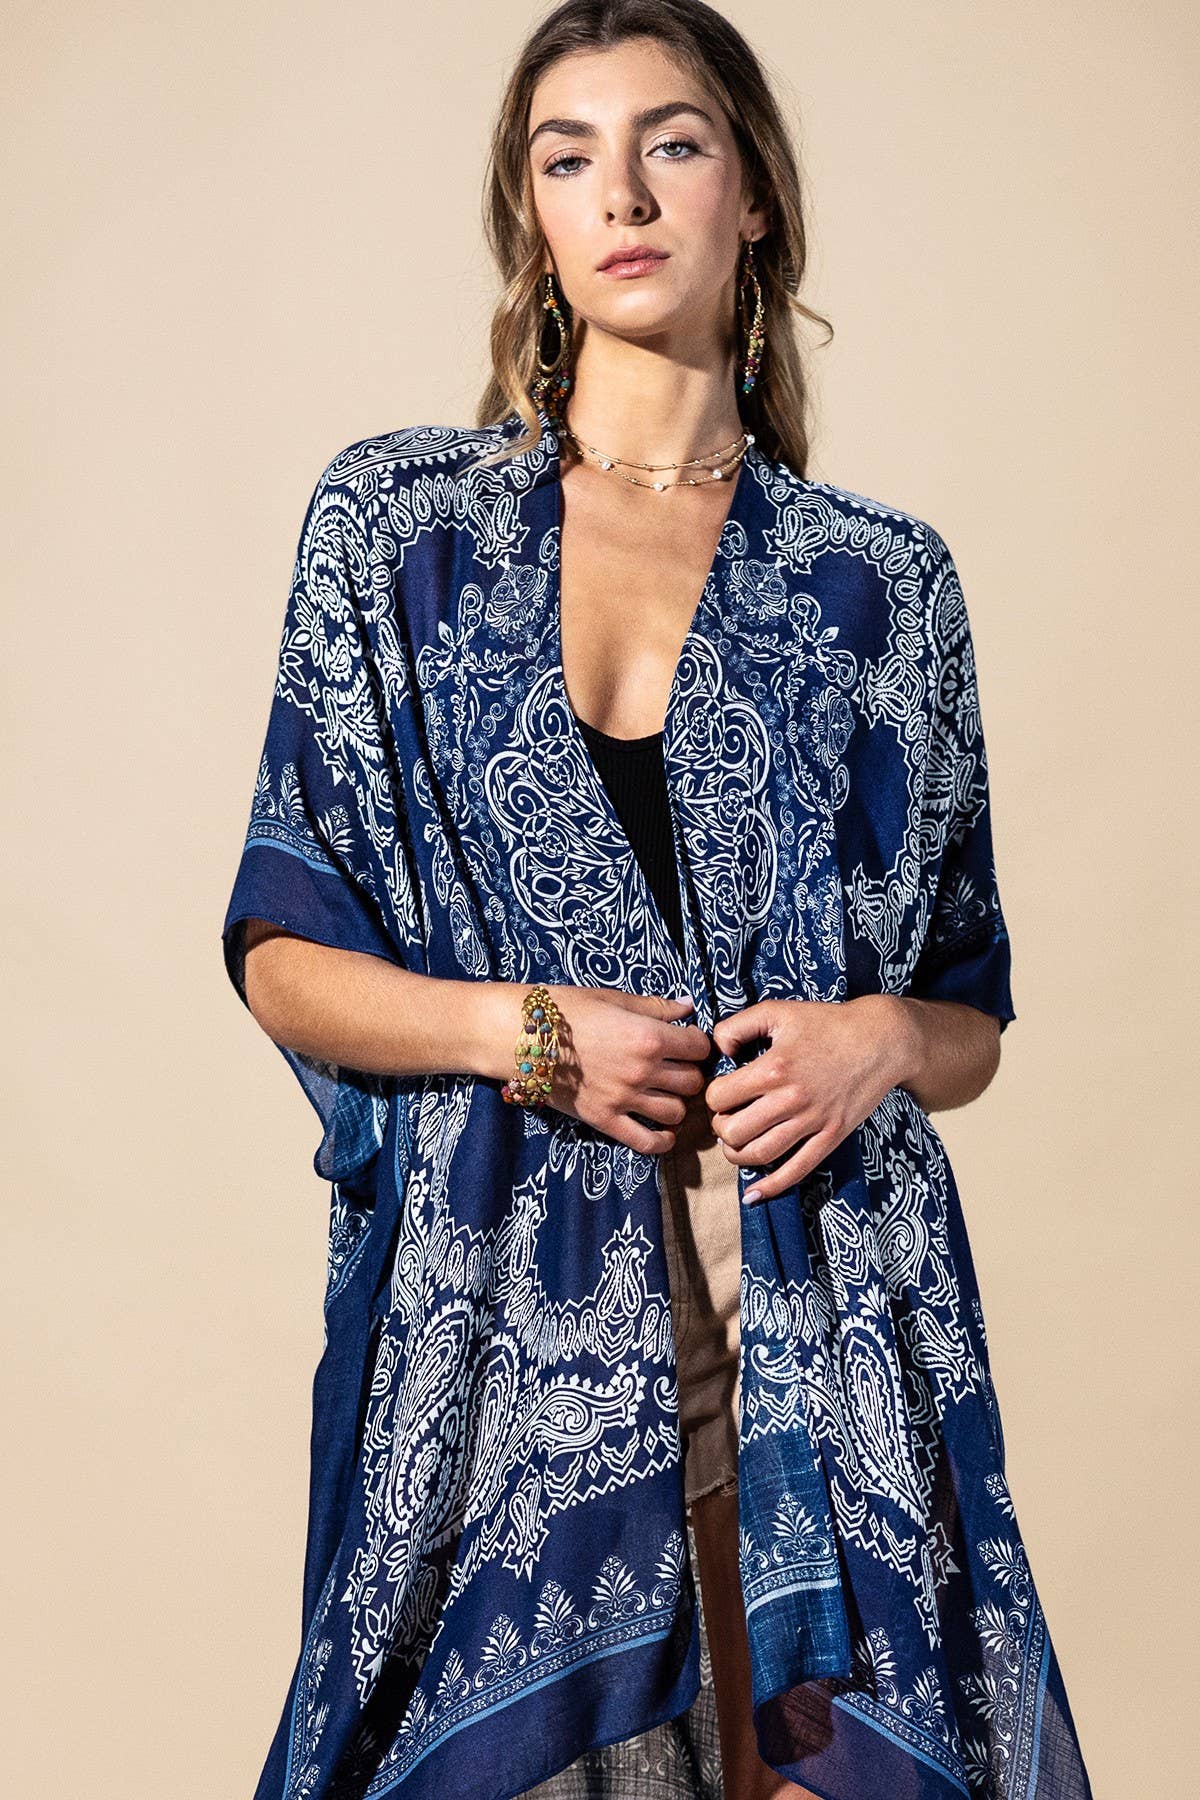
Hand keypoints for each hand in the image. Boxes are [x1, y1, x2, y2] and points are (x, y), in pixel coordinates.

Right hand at [534, 986, 712, 1154]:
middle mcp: (641, 1070)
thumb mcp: (613, 999)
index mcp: (647, 1036)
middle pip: (692, 1082)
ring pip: (676, 1112)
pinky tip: (662, 1130)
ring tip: (664, 1093)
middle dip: (689, 1073)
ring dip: (676, 1103)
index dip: (697, 1043)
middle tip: (675, 1067)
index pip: (699, 1047)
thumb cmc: (565, 1010)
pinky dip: (662, 1140)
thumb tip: (688, 1007)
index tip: (686, 1041)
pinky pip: (647, 1142)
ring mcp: (623, 1099)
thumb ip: (655, 1007)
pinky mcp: (604, 1120)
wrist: (519, 1035)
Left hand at [705, 996, 908, 1202]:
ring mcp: (813, 1122)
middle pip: (734, 1132)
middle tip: (726, 1118)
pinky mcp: (831, 1136)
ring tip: (735, 1144)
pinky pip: (797, 1170)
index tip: (721, 1092)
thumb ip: (737, 1026)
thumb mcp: (777, 1011)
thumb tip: (719, 1051)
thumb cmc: (827, 1022)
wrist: (880, 1039)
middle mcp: (790, 1099)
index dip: (712, 1096)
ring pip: (759, 1155)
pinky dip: (772, 1186)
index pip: (720, 1097)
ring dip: (737, 1155)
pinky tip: (754, 1193)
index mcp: (773, 1068)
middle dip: (721, 1128)